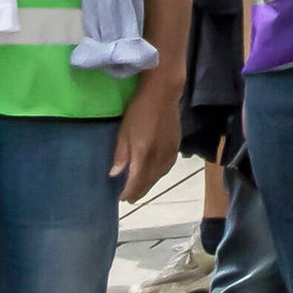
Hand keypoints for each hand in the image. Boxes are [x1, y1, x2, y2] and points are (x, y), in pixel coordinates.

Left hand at [112, 75, 184, 203]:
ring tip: (142, 189)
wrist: (163, 93)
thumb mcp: (123, 131)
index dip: (129, 191)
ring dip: (150, 184)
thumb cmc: (138, 110)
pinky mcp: (176, 145)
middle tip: (130, 198)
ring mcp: (169, 151)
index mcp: (144, 153)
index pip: (136, 180)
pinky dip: (160, 174)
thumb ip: (121, 154)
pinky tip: (156, 174)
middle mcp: (158, 156)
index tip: (121, 198)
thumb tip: (115, 174)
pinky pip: (168, 166)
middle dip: (139, 191)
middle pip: (149, 180)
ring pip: (160, 175)